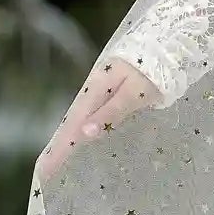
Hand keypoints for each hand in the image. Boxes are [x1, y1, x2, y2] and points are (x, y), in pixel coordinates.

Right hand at [37, 58, 162, 183]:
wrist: (170, 43)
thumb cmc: (154, 69)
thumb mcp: (134, 92)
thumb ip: (112, 111)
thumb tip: (84, 134)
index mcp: (95, 89)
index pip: (72, 125)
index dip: (59, 148)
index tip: (43, 171)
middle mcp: (95, 90)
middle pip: (73, 122)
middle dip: (60, 146)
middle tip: (47, 172)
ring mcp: (105, 89)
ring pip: (84, 118)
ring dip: (73, 138)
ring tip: (62, 161)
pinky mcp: (117, 90)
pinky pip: (98, 113)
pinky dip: (89, 128)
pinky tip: (89, 139)